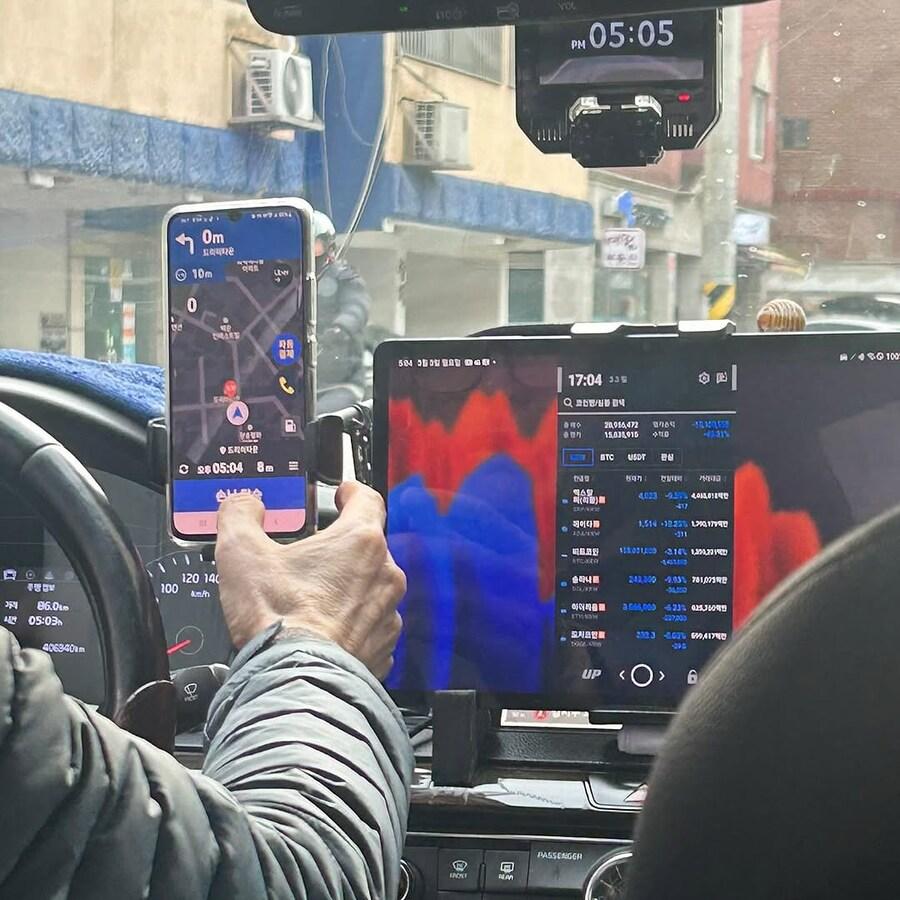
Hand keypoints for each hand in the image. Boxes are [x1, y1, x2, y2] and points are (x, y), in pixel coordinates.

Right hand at [215, 482, 405, 679]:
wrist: (296, 681)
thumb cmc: (278, 620)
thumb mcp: (241, 552)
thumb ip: (241, 516)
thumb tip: (243, 505)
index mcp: (360, 541)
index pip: (366, 499)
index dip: (351, 492)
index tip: (343, 493)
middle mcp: (384, 574)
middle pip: (366, 547)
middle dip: (340, 549)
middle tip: (309, 559)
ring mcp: (387, 613)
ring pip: (370, 588)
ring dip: (346, 589)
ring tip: (311, 600)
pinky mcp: (383, 647)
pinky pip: (369, 625)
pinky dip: (350, 624)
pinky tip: (322, 631)